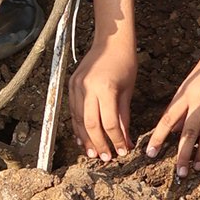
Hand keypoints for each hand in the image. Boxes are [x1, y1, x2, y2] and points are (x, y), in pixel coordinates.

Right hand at [70, 30, 135, 163]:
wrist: (110, 41)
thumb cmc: (124, 63)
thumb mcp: (128, 91)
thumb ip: (123, 117)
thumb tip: (124, 140)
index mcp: (105, 89)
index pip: (109, 123)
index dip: (115, 140)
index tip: (122, 151)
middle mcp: (87, 88)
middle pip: (91, 124)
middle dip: (99, 143)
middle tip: (105, 158)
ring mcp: (76, 86)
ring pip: (79, 120)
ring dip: (85, 138)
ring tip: (93, 153)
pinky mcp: (71, 85)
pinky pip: (73, 111)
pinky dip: (78, 126)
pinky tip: (82, 138)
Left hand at [147, 36, 199, 179]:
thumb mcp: (192, 81)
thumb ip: (183, 105)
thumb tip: (174, 129)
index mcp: (186, 91)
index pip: (168, 119)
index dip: (158, 137)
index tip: (150, 153)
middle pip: (188, 132)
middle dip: (182, 155)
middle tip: (179, 173)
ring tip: (195, 168)